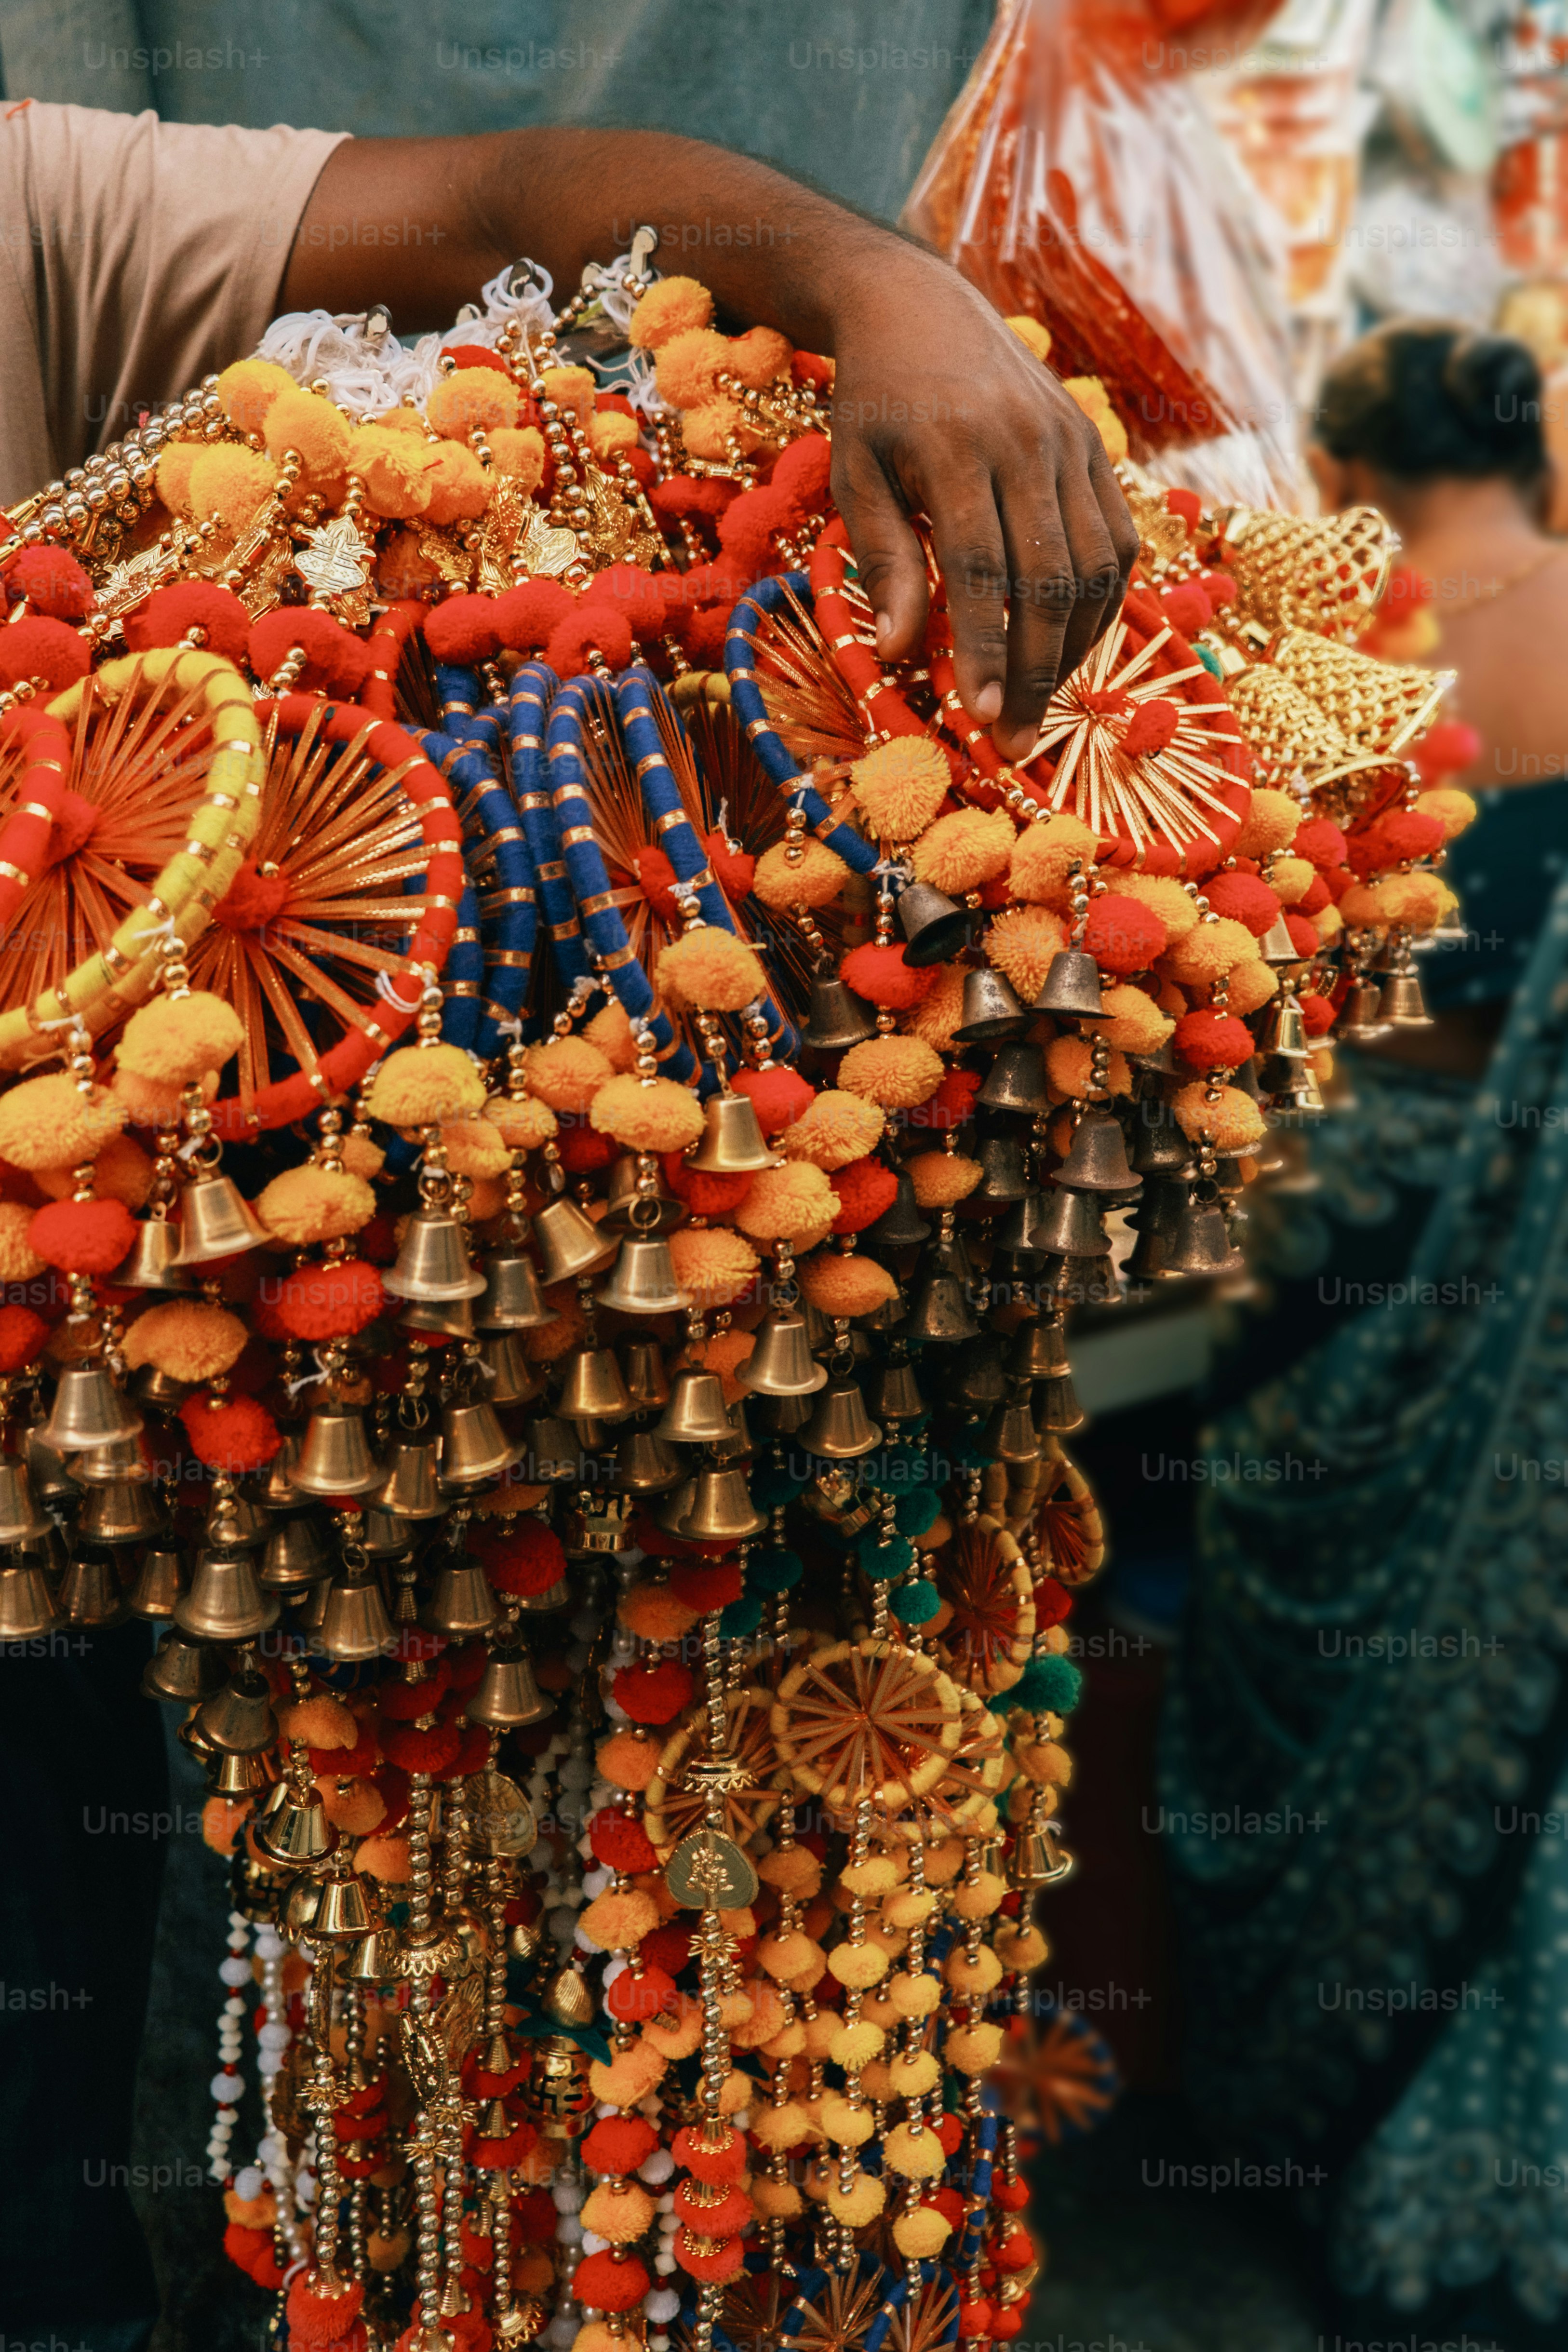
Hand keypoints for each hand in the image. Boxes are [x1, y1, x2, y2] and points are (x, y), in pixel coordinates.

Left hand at [826, 249, 1138, 761]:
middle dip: (1032, 673)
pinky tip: (1068, 649)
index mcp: (956, 446)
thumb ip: (883, 559)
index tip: (977, 717)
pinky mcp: (1096, 449)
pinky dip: (1099, 607)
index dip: (983, 649)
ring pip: (1094, 569)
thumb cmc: (877, 404)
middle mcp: (1027, 443)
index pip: (981, 569)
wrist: (924, 308)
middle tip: (1012, 744)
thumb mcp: (856, 473)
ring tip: (1036, 707)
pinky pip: (1116, 543)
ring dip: (1071, 651)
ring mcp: (1073, 444)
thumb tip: (897, 652)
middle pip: (1047, 580)